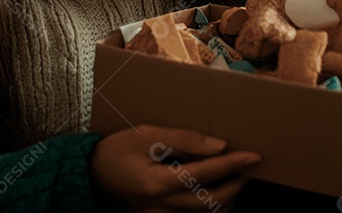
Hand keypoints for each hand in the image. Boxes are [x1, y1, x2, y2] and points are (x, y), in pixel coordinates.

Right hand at [91, 124, 260, 211]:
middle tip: (248, 166)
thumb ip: (184, 139)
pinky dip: (209, 206)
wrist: (88, 176)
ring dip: (226, 198)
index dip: (234, 163)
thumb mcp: (146, 135)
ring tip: (235, 177)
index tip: (254, 155)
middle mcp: (161, 208)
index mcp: (158, 184)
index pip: (207, 174)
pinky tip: (214, 190)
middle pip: (213, 202)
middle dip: (236, 184)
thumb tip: (219, 145)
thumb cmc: (115, 150)